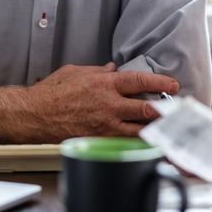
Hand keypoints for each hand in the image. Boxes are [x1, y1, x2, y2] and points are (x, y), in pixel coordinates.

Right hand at [28, 62, 179, 138]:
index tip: (173, 86)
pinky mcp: (99, 140)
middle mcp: (108, 105)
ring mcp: (105, 125)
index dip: (160, 84)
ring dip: (154, 130)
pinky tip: (146, 143)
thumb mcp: (77, 72)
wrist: (35, 114)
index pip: (139, 82)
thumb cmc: (52, 92)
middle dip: (164, 111)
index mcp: (104, 84)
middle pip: (145, 110)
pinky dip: (137, 143)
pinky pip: (124, 143)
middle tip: (176, 112)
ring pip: (139, 131)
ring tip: (167, 129)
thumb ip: (98, 71)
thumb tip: (113, 69)